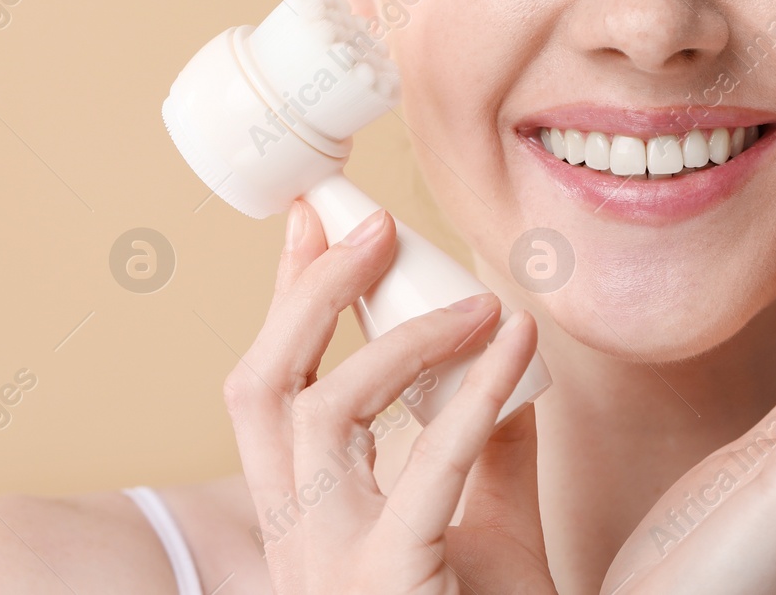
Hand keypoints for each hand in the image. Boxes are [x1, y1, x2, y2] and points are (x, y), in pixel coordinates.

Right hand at [224, 202, 557, 594]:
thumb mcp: (485, 540)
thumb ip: (485, 456)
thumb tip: (507, 371)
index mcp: (304, 521)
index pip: (273, 388)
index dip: (286, 296)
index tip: (314, 217)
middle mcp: (295, 539)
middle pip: (261, 387)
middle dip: (306, 292)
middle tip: (369, 223)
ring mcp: (329, 565)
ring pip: (318, 412)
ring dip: (398, 337)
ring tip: (476, 300)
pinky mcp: (386, 582)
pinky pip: (425, 468)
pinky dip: (473, 395)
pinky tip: (514, 343)